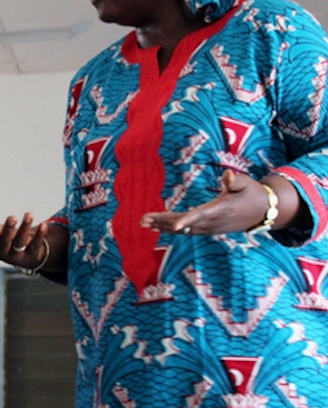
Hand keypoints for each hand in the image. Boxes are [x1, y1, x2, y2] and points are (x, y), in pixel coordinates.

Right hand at [0, 214, 49, 268]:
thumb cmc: (6, 241)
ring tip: (28, 214)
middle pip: (6, 241)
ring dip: (25, 228)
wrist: (26, 255)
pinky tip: (44, 225)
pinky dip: (41, 235)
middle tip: (12, 217)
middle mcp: (6, 252)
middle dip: (9, 230)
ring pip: (22, 241)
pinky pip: (37, 244)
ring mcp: (20, 254)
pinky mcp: (34, 253)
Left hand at [140, 170, 275, 235]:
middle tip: (143, 219)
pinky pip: (187, 232)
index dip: (188, 220)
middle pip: (185, 223)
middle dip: (163, 222)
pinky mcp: (208, 230)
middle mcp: (213, 222)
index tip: (175, 226)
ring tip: (143, 222)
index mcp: (221, 209)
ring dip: (163, 226)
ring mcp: (210, 228)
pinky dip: (171, 229)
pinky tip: (157, 227)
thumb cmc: (253, 193)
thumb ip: (236, 180)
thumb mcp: (247, 183)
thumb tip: (227, 175)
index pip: (202, 215)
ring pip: (183, 229)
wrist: (264, 211)